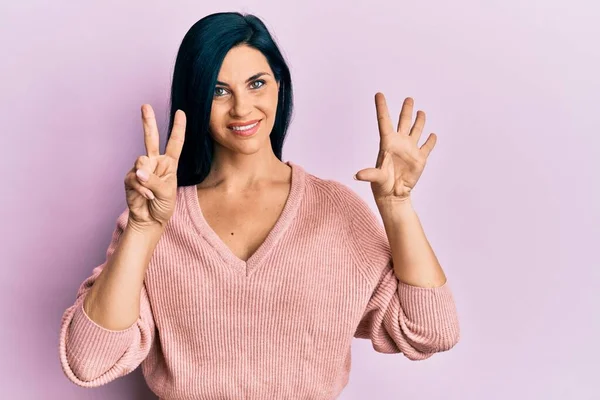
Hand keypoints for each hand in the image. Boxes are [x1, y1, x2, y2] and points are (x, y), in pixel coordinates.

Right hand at [124, 105, 185, 228]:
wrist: (150, 220)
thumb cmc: (163, 205)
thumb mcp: (166, 193)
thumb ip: (153, 181)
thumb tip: (138, 172)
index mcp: (169, 163)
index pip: (175, 143)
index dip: (178, 128)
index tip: (180, 112)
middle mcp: (155, 162)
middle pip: (151, 138)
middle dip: (148, 121)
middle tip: (145, 106)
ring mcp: (141, 169)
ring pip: (141, 162)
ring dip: (147, 179)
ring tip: (151, 193)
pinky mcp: (130, 178)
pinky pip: (134, 178)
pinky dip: (142, 189)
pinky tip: (146, 197)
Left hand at [355, 93, 436, 203]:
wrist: (394, 195)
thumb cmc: (382, 185)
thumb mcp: (376, 178)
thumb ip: (369, 174)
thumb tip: (357, 175)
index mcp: (387, 143)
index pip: (384, 121)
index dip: (382, 107)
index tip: (378, 94)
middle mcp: (399, 143)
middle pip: (403, 122)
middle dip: (406, 110)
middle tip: (409, 98)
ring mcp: (410, 150)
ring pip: (415, 131)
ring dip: (419, 121)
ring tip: (421, 111)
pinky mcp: (420, 158)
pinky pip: (427, 147)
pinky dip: (430, 141)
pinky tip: (432, 135)